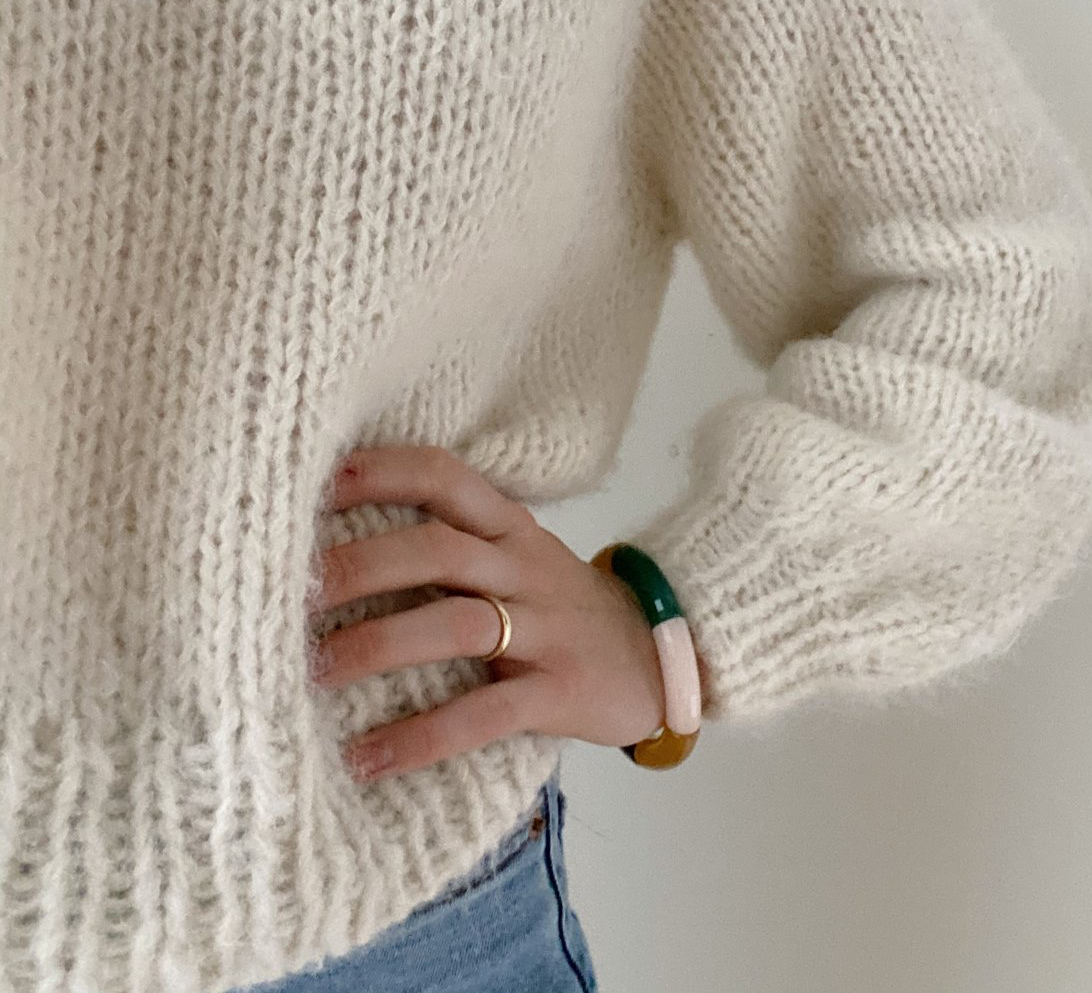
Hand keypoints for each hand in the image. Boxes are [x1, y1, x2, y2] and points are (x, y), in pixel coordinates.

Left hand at [306, 443, 668, 782]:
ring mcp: (545, 628)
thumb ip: (449, 544)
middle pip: (437, 548)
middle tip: (292, 590)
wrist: (660, 657)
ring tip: (312, 672)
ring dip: (378, 645)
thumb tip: (332, 547)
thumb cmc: (560, 608)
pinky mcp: (558, 692)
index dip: (380, 472)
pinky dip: (422, 737)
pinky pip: (484, 713)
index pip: (443, 477)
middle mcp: (523, 567)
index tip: (314, 483)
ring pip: (455, 625)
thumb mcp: (515, 558)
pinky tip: (367, 758)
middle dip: (361, 565)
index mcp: (508, 527)